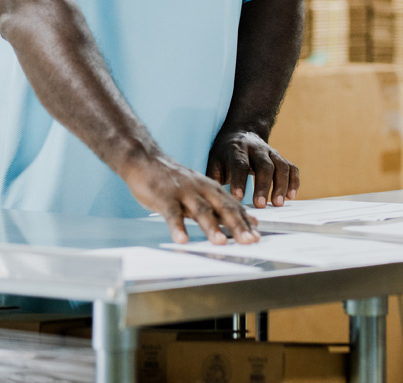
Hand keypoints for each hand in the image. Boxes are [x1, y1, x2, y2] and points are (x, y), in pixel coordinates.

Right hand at [121, 153, 260, 245]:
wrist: (145, 159)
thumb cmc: (173, 179)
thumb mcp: (200, 190)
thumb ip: (218, 205)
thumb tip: (244, 220)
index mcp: (210, 187)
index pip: (232, 205)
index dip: (245, 221)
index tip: (257, 237)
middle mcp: (200, 188)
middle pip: (222, 207)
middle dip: (237, 225)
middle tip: (249, 241)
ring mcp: (183, 192)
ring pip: (200, 209)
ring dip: (211, 226)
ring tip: (220, 242)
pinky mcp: (164, 196)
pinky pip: (172, 213)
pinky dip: (177, 227)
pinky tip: (182, 239)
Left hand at [206, 130, 299, 208]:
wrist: (242, 132)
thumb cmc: (226, 153)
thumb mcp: (215, 160)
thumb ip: (213, 176)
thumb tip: (211, 196)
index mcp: (237, 149)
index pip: (240, 163)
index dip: (240, 180)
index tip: (239, 197)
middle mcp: (256, 148)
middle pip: (264, 165)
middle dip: (263, 186)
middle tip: (261, 205)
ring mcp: (271, 152)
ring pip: (281, 166)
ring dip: (281, 185)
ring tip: (278, 204)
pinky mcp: (280, 158)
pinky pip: (291, 168)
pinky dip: (294, 181)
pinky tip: (291, 197)